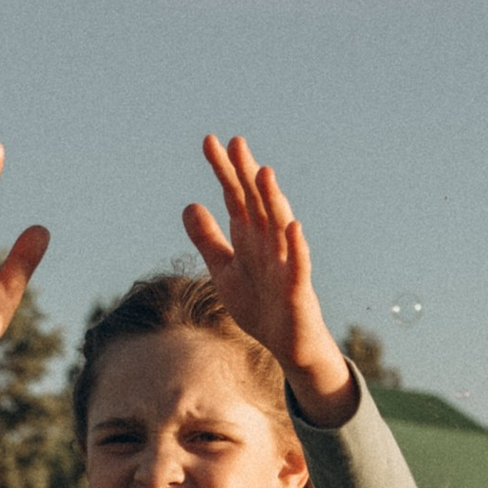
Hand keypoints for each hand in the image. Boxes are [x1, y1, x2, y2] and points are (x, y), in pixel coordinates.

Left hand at [181, 134, 353, 423]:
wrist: (288, 345)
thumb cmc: (260, 305)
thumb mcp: (225, 270)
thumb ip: (208, 239)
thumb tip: (189, 205)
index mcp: (250, 237)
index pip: (235, 196)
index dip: (223, 171)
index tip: (209, 141)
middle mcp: (269, 243)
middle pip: (256, 203)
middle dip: (246, 174)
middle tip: (235, 142)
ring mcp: (285, 264)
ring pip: (279, 227)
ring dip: (272, 200)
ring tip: (263, 172)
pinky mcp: (298, 289)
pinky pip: (298, 265)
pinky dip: (296, 247)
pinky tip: (293, 226)